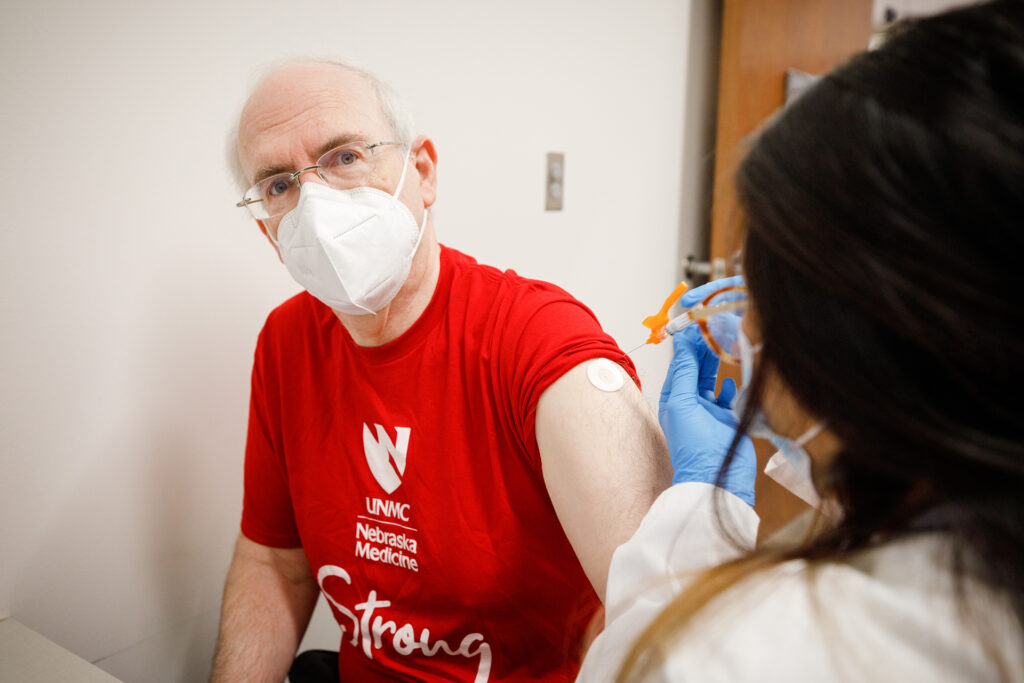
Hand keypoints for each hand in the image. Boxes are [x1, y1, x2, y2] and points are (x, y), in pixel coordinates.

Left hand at [659, 321, 755, 506]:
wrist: (717, 478)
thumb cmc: (694, 444)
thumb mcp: (683, 403)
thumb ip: (684, 372)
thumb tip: (681, 342)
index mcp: (674, 398)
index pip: (680, 364)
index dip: (687, 345)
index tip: (696, 324)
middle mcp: (690, 403)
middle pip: (696, 369)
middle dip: (703, 350)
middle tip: (714, 328)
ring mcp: (709, 411)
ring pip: (711, 380)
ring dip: (716, 364)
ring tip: (723, 343)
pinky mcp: (728, 420)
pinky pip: (728, 397)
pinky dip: (729, 387)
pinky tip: (730, 381)